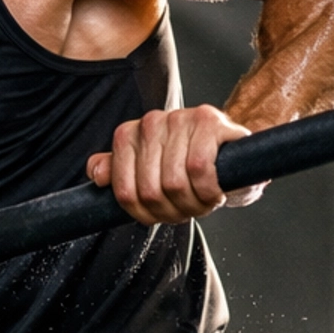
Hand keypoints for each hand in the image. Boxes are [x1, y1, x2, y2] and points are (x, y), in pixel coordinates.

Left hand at [87, 104, 263, 222]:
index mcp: (130, 135)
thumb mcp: (150, 174)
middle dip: (171, 212)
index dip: (144, 214)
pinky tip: (216, 191)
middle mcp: (151, 122)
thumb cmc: (189, 168)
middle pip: (149, 191)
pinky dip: (209, 191)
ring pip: (174, 183)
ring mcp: (180, 118)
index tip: (161, 214)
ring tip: (203, 201)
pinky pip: (199, 169)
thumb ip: (120, 172)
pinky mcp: (210, 121)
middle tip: (188, 209)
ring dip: (193, 204)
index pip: (124, 191)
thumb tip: (97, 174)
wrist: (236, 157)